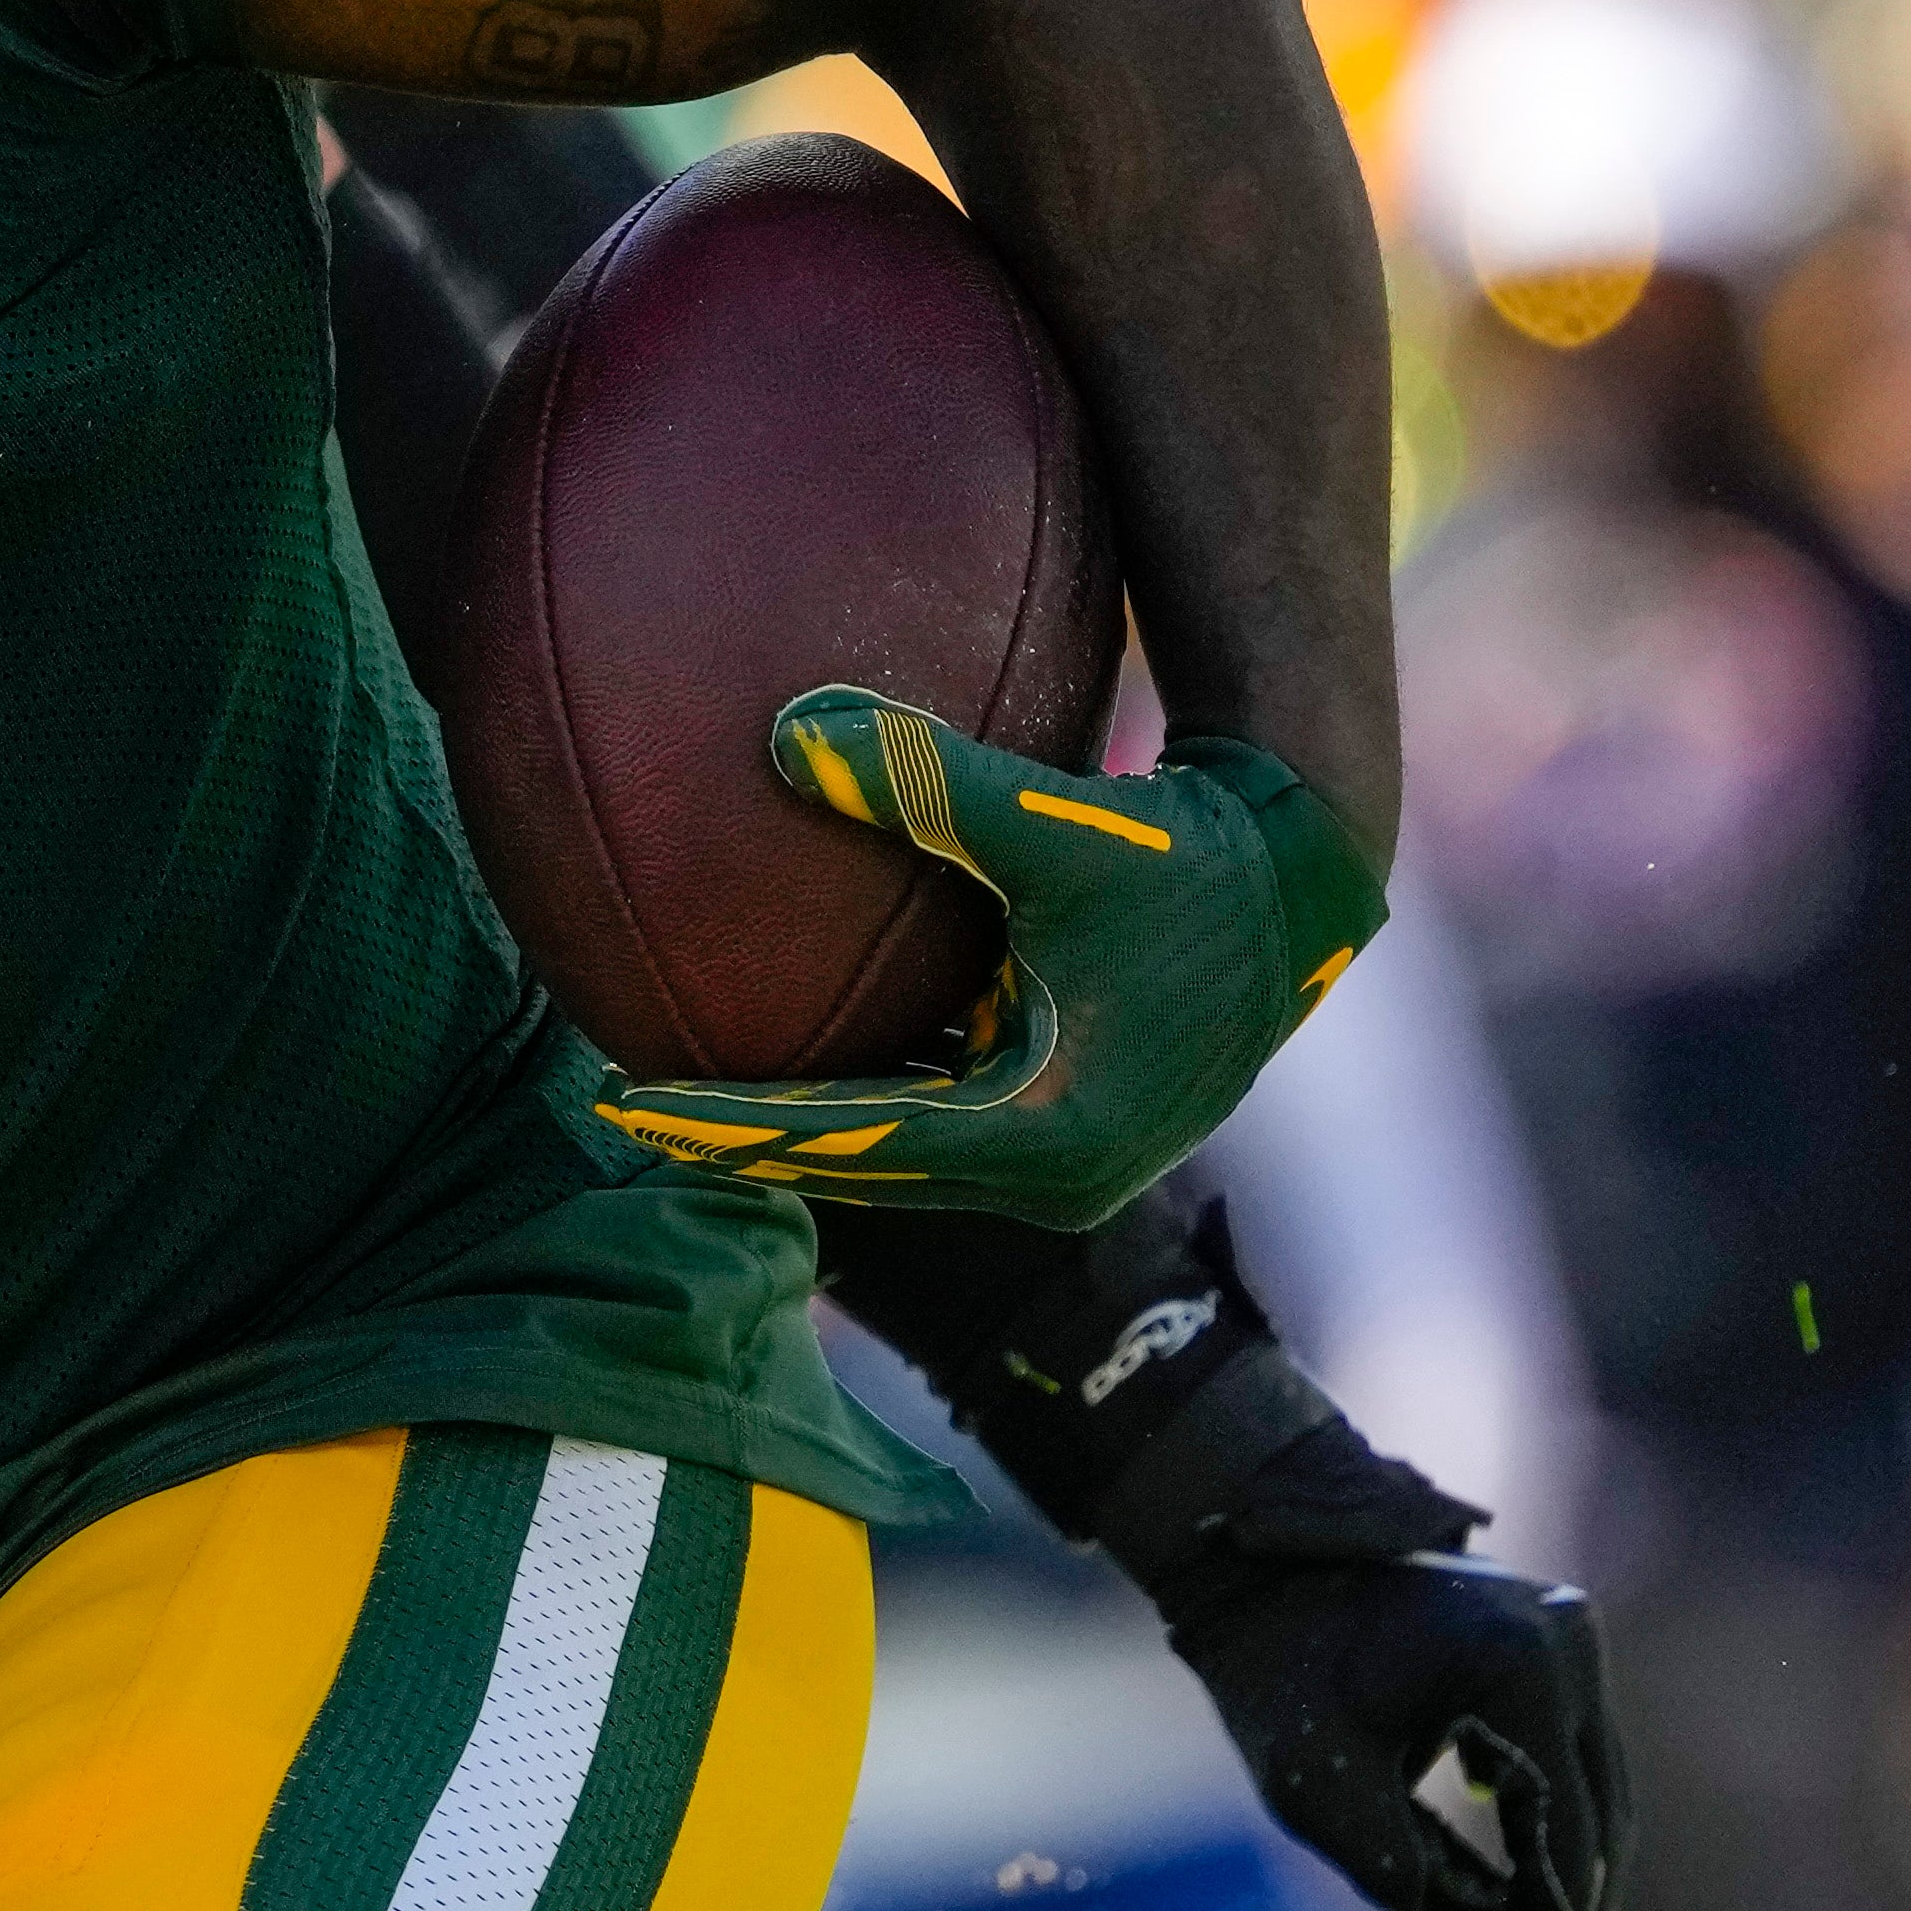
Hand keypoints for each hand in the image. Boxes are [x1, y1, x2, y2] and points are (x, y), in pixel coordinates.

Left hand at [596, 685, 1383, 1230]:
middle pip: (859, 1174)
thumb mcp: (1059, 824)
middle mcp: (1055, 1176)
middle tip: (616, 1112)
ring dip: (792, 1135)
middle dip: (739, 1148)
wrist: (1295, 882)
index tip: (627, 1107)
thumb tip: (789, 733)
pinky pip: (929, 1126)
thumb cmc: (1188, 855)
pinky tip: (772, 1057)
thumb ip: (929, 782)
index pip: (853, 1141)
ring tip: (668, 1099)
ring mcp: (1063, 1162)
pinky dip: (852, 1102)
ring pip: (891, 1160)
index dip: (733, 1127)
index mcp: (1052, 1134)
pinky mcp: (1064, 1128)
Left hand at [1148, 1443, 1625, 1910]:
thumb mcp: (1319, 1787)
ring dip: (1570, 1892)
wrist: (1253, 1557)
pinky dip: (1555, 1840)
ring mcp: (1572, 1640)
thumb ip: (1407, 1876)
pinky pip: (1575, 1766)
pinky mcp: (1557, 1653)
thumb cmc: (1272, 1664)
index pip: (1566, 1837)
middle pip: (1602, 1824)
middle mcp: (1570, 1643)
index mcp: (1521, 1666)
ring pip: (1599, 1800)